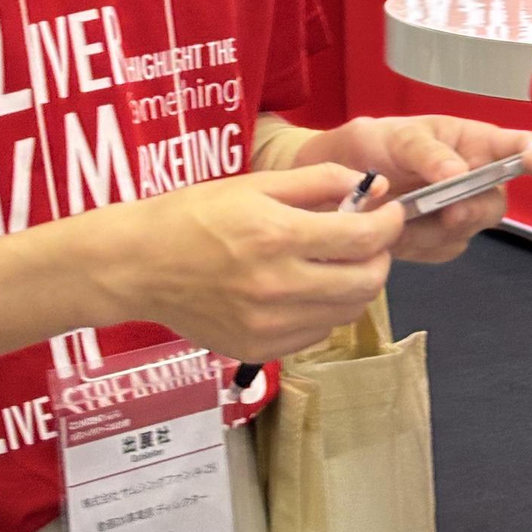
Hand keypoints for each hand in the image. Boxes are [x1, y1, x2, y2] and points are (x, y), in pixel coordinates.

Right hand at [87, 164, 403, 361]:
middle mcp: (276, 287)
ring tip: (341, 261)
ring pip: (346, 313)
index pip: (361, 239)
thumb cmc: (196, 214)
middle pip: (364, 283)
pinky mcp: (257, 350)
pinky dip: (328, 310)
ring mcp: (266, 326)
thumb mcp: (258, 183)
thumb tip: (369, 185)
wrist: (140, 265)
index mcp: (277, 237)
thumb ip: (319, 181)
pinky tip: (312, 287)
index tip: (392, 212)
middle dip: (380, 257)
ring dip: (358, 285)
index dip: (389, 223)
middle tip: (370, 239)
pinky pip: (316, 333)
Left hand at [296, 116, 531, 264]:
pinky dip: (418, 246)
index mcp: (469, 141)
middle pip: (496, 200)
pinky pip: (442, 251)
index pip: (516, 145)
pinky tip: (394, 234)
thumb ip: (425, 151)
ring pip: (468, 231)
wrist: (327, 187)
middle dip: (475, 208)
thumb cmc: (367, 146)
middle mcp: (471, 178)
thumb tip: (459, 174)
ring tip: (396, 220)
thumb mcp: (393, 136)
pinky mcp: (436, 243)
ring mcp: (456, 212)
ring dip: (435, 230)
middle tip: (450, 214)